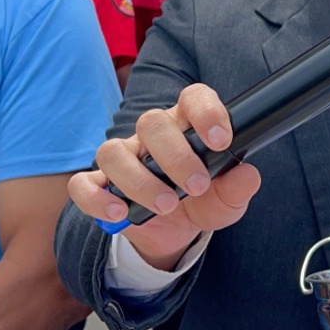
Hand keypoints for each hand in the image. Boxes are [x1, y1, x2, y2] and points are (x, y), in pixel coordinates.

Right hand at [68, 83, 261, 269]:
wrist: (177, 231)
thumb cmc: (203, 201)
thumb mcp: (227, 199)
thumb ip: (237, 187)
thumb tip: (247, 176)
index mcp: (187, 124)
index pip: (193, 98)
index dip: (206, 112)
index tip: (221, 141)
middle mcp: (152, 135)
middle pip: (152, 122)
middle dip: (176, 156)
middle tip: (197, 186)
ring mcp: (123, 158)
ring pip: (113, 151)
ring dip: (140, 180)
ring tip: (166, 205)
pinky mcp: (100, 186)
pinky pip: (82, 184)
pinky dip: (96, 198)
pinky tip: (120, 213)